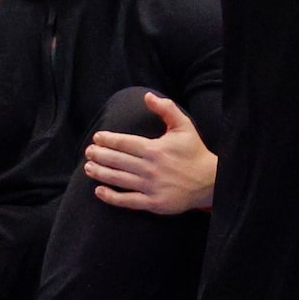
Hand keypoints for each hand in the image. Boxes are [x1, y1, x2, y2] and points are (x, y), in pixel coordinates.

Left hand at [82, 93, 215, 214]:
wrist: (210, 181)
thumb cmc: (194, 152)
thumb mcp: (184, 126)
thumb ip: (166, 109)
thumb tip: (148, 96)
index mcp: (155, 149)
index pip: (125, 143)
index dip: (108, 140)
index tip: (97, 138)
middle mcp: (151, 168)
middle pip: (118, 160)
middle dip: (100, 155)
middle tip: (88, 152)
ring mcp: (151, 187)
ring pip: (119, 179)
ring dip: (101, 173)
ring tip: (88, 168)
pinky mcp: (154, 203)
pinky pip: (128, 200)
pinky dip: (111, 197)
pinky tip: (99, 191)